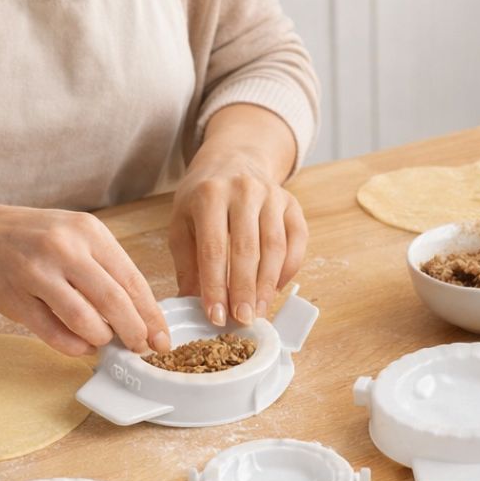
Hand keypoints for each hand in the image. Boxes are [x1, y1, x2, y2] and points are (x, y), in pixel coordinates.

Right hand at [0, 203, 170, 357]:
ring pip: (84, 320)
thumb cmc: (34, 237)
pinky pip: (52, 333)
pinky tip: (82, 347)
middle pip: (113, 301)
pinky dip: (73, 347)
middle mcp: (64, 248)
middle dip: (134, 332)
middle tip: (142, 349)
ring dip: (102, 339)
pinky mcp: (14, 298)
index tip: (162, 337)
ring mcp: (36, 273)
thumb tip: (141, 314)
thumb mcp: (75, 235)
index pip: (131, 278)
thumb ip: (106, 268)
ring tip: (106, 342)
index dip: (151, 314)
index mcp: (87, 231)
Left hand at [168, 149, 307, 327]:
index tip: (215, 316)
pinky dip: (288, 269)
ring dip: (268, 285)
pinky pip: (297, 241)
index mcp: (209, 195)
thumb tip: (189, 304)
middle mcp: (243, 191)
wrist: (233, 160)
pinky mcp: (292, 203)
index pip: (213, 249)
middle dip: (244, 290)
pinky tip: (275, 289)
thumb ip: (187, 263)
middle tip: (242, 320)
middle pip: (247, 249)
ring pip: (275, 247)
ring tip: (259, 312)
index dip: (215, 286)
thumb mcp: (182, 222)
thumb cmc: (203, 197)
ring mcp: (272, 195)